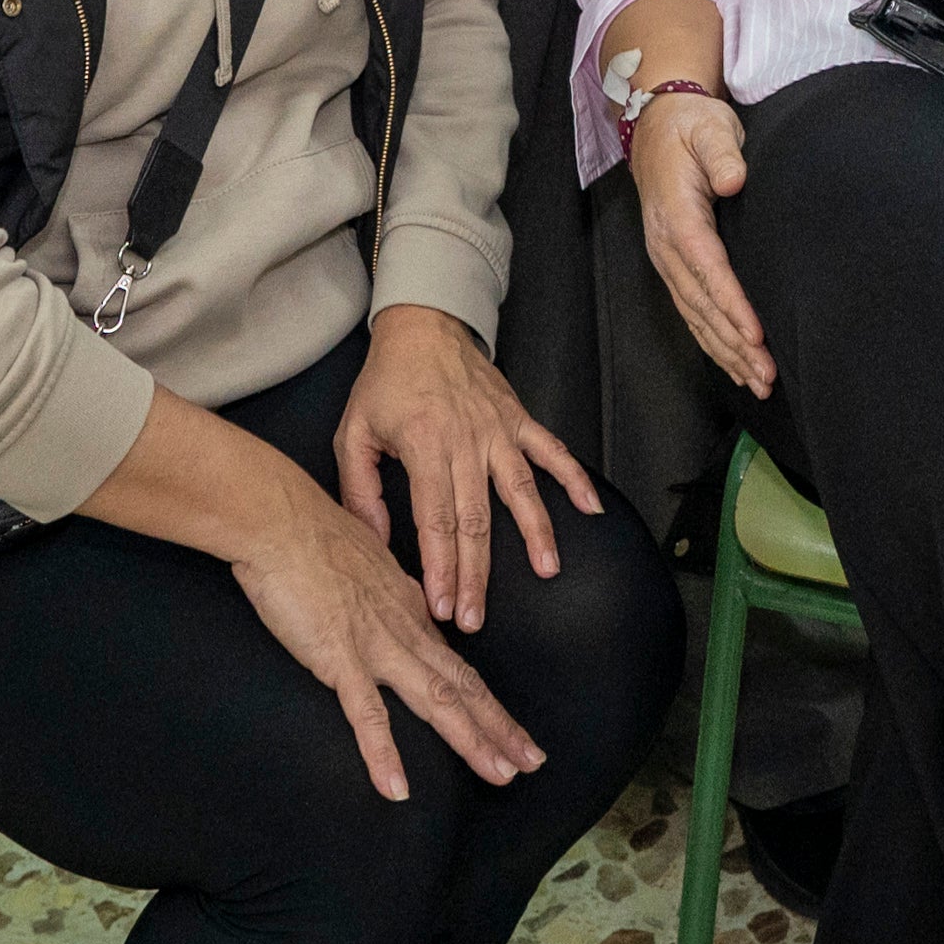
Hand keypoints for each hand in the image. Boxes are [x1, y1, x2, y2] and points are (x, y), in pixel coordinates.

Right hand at [222, 469, 544, 802]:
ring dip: (471, 740)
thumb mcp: (364, 558)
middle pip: (461, 685)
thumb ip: (382, 587)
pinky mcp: (338, 655)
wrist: (278, 518)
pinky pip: (366, 712)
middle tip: (532, 762)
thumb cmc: (309, 532)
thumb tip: (394, 595)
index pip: (456, 662)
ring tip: (500, 774)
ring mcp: (375, 643)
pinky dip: (383, 752)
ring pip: (436, 699)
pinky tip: (396, 788)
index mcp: (408, 606)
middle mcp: (403, 628)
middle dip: (499, 727)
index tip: (509, 729)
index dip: (485, 700)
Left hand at [332, 302, 603, 633]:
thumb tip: (374, 540)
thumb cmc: (385, 382)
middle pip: (476, 520)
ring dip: (536, 534)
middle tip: (475, 617)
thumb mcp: (352, 434)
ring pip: (521, 491)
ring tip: (546, 573)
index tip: (442, 606)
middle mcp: (467, 441)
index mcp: (424, 446)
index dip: (440, 568)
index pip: (435, 520)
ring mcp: (498, 430)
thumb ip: (360, 491)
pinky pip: (553, 450)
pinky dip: (574, 478)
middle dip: (477, 574)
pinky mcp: (519, 418)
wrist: (422, 326)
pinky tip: (590, 508)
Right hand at [626, 92, 770, 397]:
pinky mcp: (674, 264)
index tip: (756, 334)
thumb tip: (732, 181)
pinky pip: (692, 311)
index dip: (731, 304)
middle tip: (767, 374)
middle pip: (701, 304)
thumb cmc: (690, 126)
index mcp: (676, 215)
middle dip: (734, 343)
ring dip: (726, 352)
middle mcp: (666, 245)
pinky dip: (713, 341)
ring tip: (759, 381)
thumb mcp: (709, 127)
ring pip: (696, 316)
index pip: (707, 268)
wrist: (658, 124)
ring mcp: (666, 259)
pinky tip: (734, 364)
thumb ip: (722, 153)